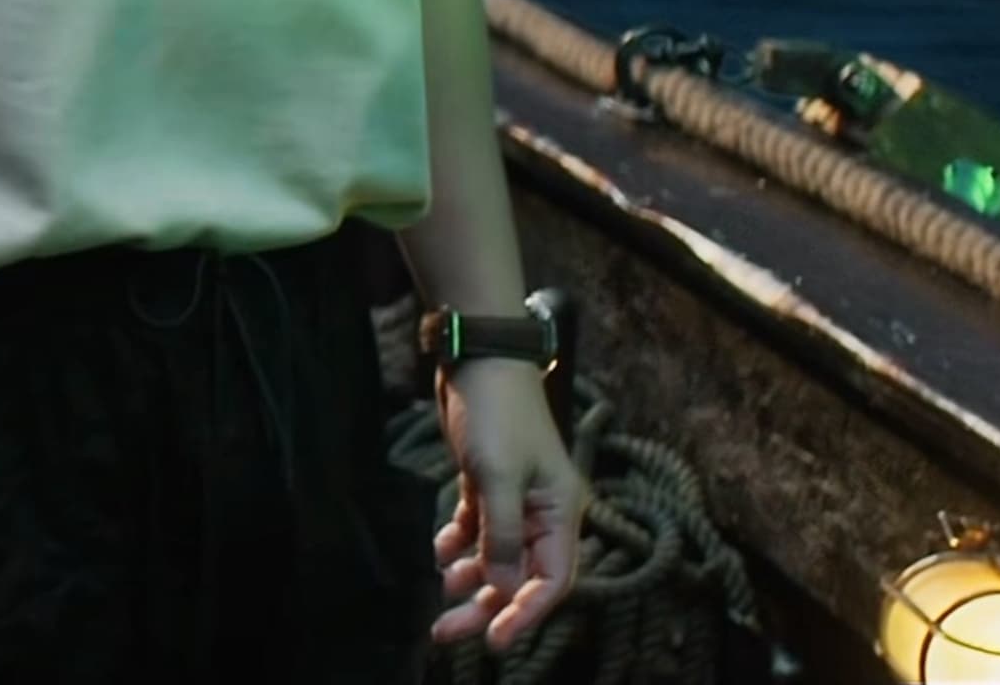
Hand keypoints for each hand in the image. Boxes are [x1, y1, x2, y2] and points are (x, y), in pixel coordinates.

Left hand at [432, 361, 586, 651]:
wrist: (476, 359)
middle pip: (520, 575)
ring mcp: (516, 498)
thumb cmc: (496, 414)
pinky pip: (478, 528)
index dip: (525, 615)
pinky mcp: (488, 483)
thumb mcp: (498, 477)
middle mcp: (543, 512)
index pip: (551, 581)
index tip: (494, 641)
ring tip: (441, 590)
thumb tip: (503, 587)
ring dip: (471, 577)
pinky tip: (439, 552)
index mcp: (560, 513)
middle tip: (448, 631)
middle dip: (487, 605)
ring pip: (496, 555)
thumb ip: (502, 535)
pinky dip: (459, 543)